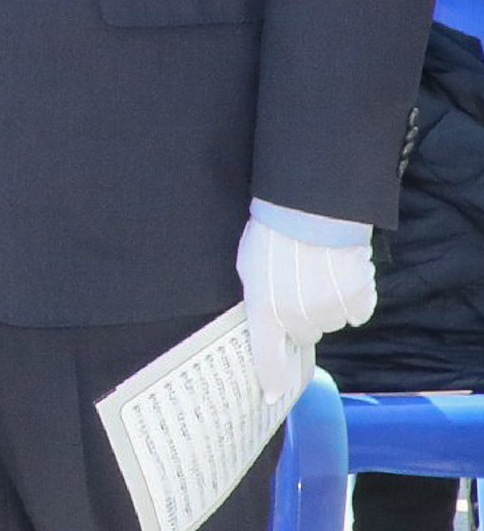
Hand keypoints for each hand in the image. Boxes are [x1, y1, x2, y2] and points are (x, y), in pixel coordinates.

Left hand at [237, 213, 375, 408]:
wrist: (311, 210)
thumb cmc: (272, 233)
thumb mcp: (249, 267)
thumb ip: (257, 300)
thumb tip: (266, 325)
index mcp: (264, 311)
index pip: (267, 359)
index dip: (271, 380)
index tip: (271, 395)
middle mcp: (297, 319)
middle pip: (302, 335)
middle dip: (298, 318)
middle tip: (294, 287)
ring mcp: (329, 312)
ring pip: (328, 322)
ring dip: (323, 306)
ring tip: (315, 273)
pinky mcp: (357, 301)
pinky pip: (355, 312)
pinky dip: (350, 298)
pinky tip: (339, 274)